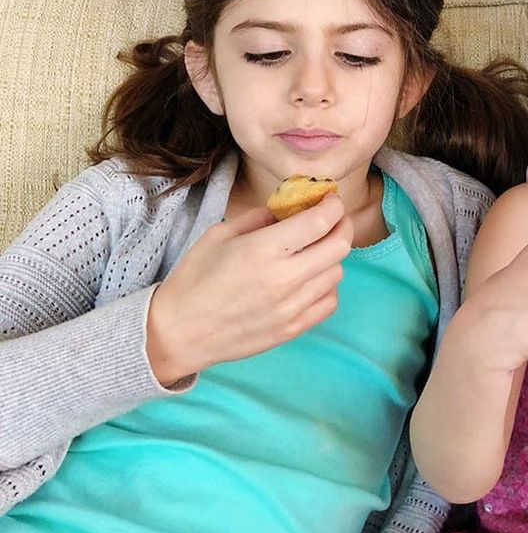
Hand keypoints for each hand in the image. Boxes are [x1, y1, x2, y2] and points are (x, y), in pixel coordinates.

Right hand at [146, 194, 352, 384]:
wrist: (180, 332)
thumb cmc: (195, 279)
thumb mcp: (220, 234)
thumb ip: (260, 218)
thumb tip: (290, 209)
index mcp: (263, 249)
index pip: (320, 222)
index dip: (333, 206)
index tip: (331, 200)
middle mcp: (284, 278)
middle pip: (339, 247)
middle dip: (342, 226)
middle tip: (334, 220)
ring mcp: (292, 307)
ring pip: (337, 274)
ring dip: (332, 257)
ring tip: (315, 251)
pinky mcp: (293, 329)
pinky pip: (329, 302)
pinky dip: (327, 286)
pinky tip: (311, 280)